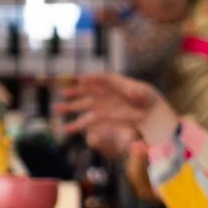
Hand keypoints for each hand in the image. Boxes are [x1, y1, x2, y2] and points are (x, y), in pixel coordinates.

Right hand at [54, 74, 178, 149]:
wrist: (152, 114)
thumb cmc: (149, 100)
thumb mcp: (146, 93)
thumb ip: (137, 91)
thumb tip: (133, 92)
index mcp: (116, 82)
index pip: (103, 79)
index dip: (93, 79)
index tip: (82, 80)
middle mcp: (105, 92)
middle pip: (87, 91)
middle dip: (74, 92)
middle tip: (62, 93)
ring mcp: (102, 105)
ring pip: (83, 106)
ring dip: (70, 107)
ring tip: (56, 108)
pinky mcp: (102, 118)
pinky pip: (86, 121)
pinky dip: (76, 125)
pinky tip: (65, 129)